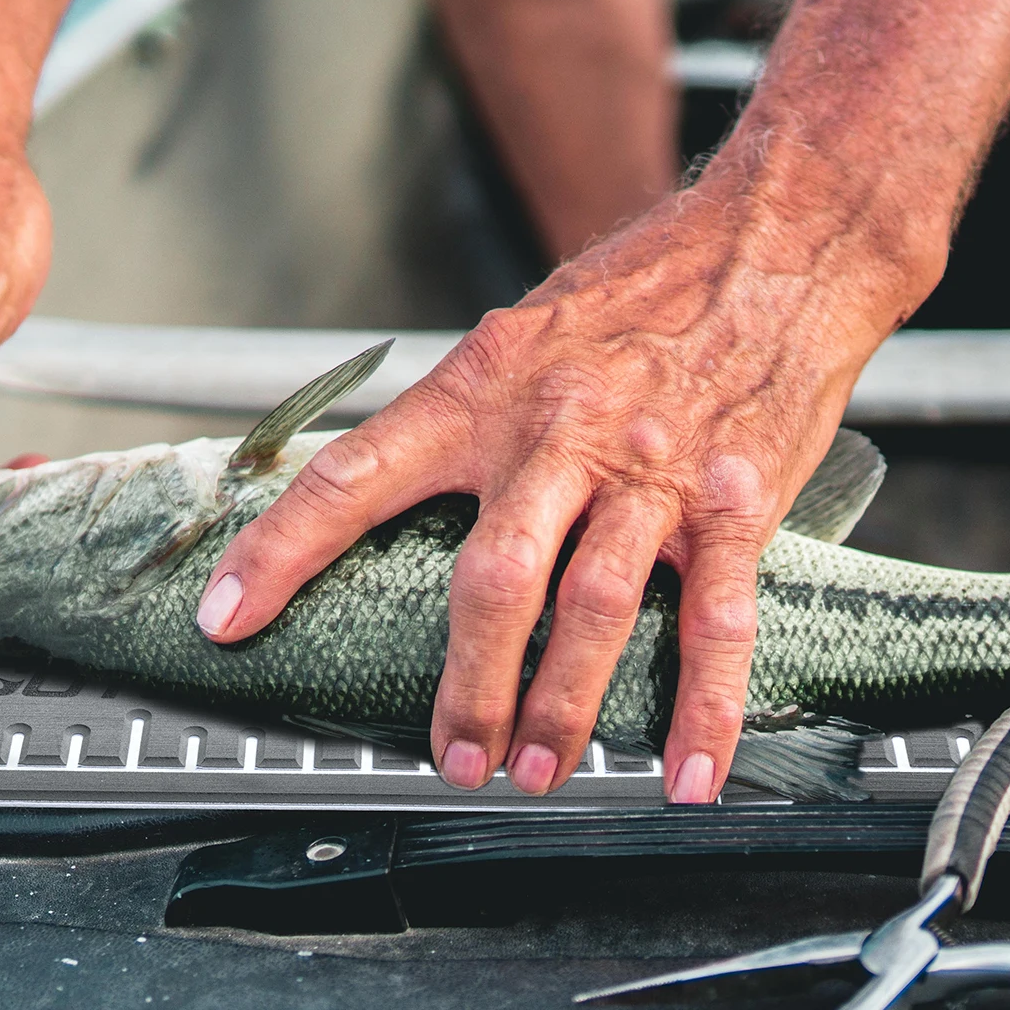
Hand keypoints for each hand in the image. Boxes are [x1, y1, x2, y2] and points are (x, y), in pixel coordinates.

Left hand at [195, 192, 887, 800]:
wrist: (782, 239)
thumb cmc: (651, 284)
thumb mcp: (530, 328)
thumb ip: (474, 413)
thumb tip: (411, 487)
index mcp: (487, 387)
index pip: (357, 474)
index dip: (281, 551)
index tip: (227, 616)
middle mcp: (560, 431)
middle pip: (492, 579)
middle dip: (466, 685)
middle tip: (452, 755)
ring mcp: (652, 472)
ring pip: (592, 608)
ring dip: (560, 706)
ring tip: (535, 770)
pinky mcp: (736, 502)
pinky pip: (716, 621)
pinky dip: (703, 708)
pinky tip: (687, 770)